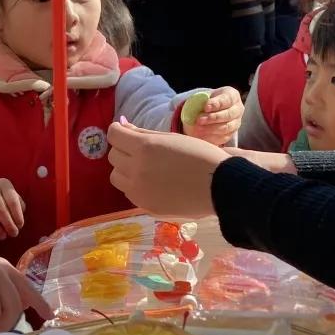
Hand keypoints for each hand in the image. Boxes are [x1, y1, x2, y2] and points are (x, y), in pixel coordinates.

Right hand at [0, 177, 25, 240]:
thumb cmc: (1, 195)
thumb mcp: (10, 194)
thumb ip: (18, 206)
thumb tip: (18, 222)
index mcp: (4, 185)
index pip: (12, 202)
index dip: (17, 216)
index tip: (20, 226)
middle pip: (0, 210)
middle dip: (8, 225)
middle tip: (13, 234)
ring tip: (2, 236)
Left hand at [107, 120, 225, 217]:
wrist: (221, 186)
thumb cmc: (201, 156)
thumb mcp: (172, 138)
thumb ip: (144, 134)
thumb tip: (123, 128)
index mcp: (145, 147)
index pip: (114, 135)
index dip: (119, 132)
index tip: (126, 133)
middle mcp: (137, 169)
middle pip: (113, 156)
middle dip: (123, 150)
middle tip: (140, 151)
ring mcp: (140, 191)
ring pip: (116, 177)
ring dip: (126, 170)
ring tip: (145, 169)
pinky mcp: (146, 207)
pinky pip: (130, 193)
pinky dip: (136, 186)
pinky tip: (154, 183)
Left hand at [184, 86, 243, 146]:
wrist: (208, 111)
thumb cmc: (206, 101)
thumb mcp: (202, 97)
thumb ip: (200, 100)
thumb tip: (196, 107)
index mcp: (232, 96)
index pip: (227, 99)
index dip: (216, 104)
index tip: (205, 107)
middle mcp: (237, 109)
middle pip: (228, 115)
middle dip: (213, 118)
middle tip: (199, 120)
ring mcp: (235, 123)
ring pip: (226, 128)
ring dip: (210, 128)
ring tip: (197, 128)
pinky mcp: (230, 134)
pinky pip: (222, 137)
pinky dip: (210, 137)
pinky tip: (200, 135)